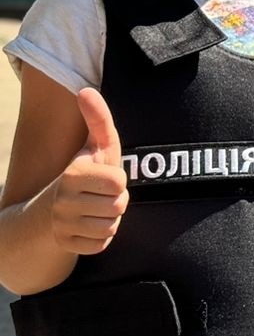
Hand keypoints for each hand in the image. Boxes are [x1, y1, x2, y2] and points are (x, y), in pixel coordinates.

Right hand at [49, 89, 127, 254]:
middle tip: (102, 195)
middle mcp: (63, 200)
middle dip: (117, 201)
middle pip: (118, 206)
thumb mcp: (95, 145)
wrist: (53, 208)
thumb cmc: (86, 172)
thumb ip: (98, 119)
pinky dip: (101, 237)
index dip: (119, 180)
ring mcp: (62, 225)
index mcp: (72, 174)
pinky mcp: (66, 245)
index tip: (105, 177)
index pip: (119, 183)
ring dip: (110, 219)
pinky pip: (101, 245)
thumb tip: (85, 90)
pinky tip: (90, 225)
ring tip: (96, 208)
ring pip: (111, 227)